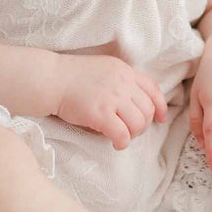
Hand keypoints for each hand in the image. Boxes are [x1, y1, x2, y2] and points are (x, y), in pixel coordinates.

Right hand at [51, 54, 167, 150]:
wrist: (51, 79)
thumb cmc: (72, 76)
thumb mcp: (104, 68)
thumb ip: (121, 79)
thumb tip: (134, 101)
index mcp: (124, 70)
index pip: (153, 89)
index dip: (160, 106)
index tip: (160, 118)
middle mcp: (123, 83)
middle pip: (148, 110)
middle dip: (143, 124)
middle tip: (130, 130)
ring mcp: (112, 98)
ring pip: (139, 124)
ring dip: (133, 134)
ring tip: (122, 136)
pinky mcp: (100, 114)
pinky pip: (122, 135)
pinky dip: (122, 143)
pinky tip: (115, 144)